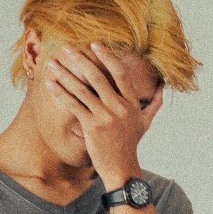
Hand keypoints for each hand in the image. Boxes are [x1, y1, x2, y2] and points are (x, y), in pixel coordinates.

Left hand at [45, 43, 162, 185]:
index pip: (120, 74)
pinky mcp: (92, 127)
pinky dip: (61, 93)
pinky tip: (50, 84)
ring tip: (52, 64)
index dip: (107, 57)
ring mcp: (105, 117)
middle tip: (66, 48)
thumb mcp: (145, 123)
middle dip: (80, 60)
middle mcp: (119, 108)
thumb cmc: (131, 144)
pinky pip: (74, 105)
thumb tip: (162, 86)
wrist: (122, 169)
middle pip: (98, 77)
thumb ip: (154, 103)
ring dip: (65, 74)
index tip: (94, 44)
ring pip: (82, 90)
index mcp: (132, 104)